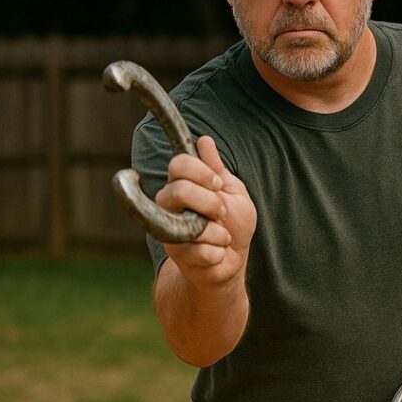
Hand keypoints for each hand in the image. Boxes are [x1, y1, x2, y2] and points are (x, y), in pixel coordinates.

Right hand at [155, 135, 256, 288]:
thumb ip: (217, 169)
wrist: (232, 261)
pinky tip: (217, 253)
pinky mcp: (176, 256)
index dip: (202, 172)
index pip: (178, 164)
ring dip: (219, 233)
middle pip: (178, 191)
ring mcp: (169, 230)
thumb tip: (204, 140)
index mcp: (182, 184)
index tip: (218, 183)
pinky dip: (218, 252)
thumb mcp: (233, 192)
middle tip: (221, 212)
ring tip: (222, 237)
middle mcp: (168, 205)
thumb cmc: (233, 223)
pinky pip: (202, 251)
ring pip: (192, 226)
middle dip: (211, 202)